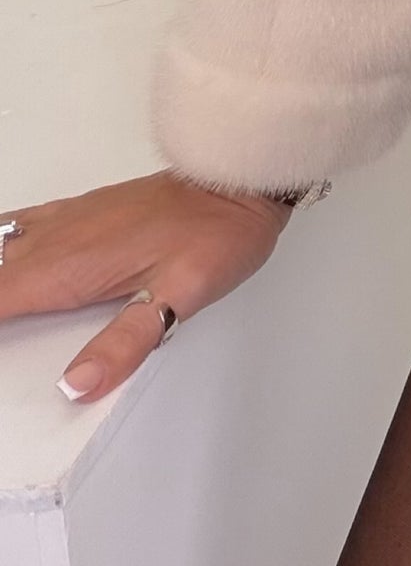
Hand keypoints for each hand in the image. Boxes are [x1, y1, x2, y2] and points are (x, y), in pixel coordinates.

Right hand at [0, 170, 297, 402]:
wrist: (232, 182)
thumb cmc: (212, 235)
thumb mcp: (178, 297)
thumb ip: (126, 342)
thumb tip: (78, 383)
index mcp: (68, 268)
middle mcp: (56, 241)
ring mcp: (64, 222)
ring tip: (5, 304)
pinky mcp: (77, 212)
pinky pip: (17, 226)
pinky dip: (0, 246)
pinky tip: (5, 258)